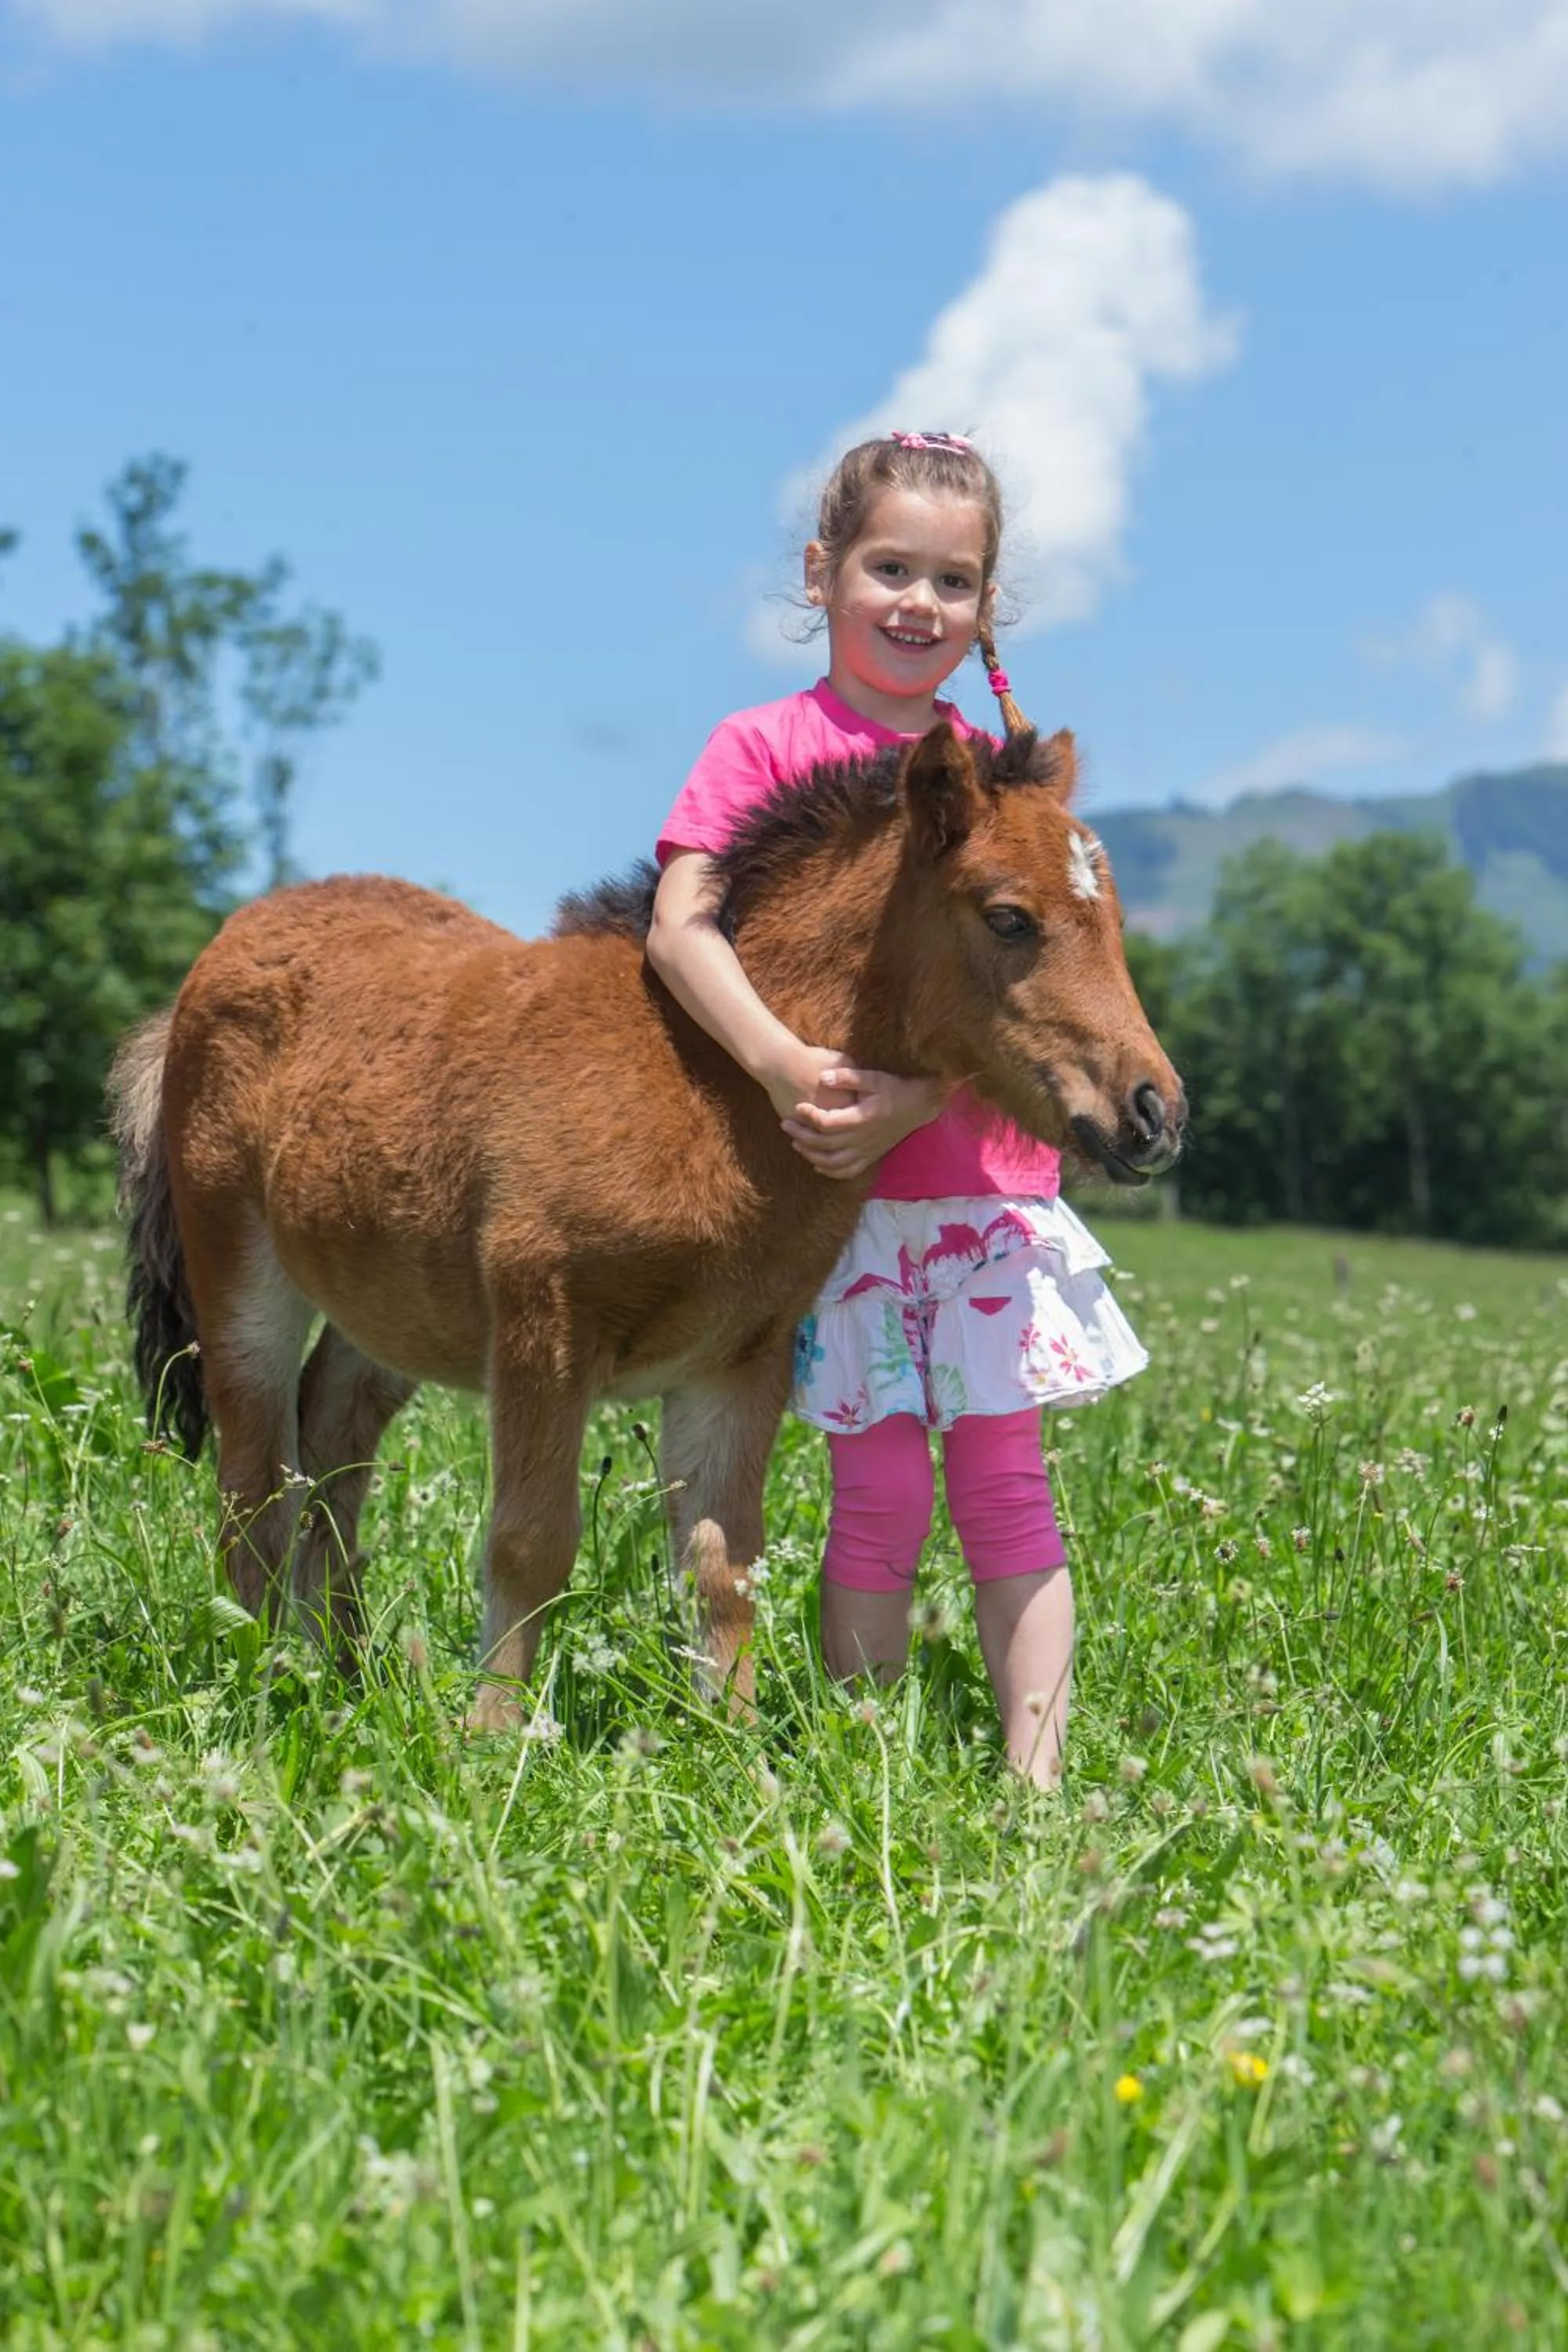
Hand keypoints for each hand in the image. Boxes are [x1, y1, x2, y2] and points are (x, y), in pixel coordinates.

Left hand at [781, 1066, 947, 1180]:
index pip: (828, 1123)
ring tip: (796, 1143)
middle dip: (802, 1135)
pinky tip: (817, 1164)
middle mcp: (863, 1139)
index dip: (809, 1116)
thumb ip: (849, 1077)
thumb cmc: (895, 1087)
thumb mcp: (875, 1077)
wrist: (919, 1105)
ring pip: (833, 1162)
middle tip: (786, 1125)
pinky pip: (848, 1171)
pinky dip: (830, 1171)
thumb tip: (823, 1077)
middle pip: (825, 1144)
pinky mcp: (871, 1157)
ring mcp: (867, 1151)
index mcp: (863, 1118)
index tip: (797, 1107)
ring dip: (811, 1155)